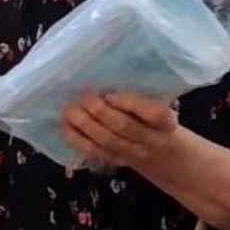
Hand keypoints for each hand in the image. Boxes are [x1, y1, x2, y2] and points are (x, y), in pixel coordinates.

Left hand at [60, 90, 177, 170]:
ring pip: (106, 141)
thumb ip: (142, 92)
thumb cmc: (155, 120)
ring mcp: (130, 153)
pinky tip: (64, 123)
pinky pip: (93, 152)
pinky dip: (75, 138)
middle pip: (124, 127)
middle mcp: (149, 140)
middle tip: (83, 94)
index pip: (154, 114)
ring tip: (69, 107)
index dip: (130, 103)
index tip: (110, 93)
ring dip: (84, 123)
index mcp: (165, 122)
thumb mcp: (160, 106)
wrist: (166, 157)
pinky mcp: (114, 161)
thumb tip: (109, 69)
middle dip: (100, 110)